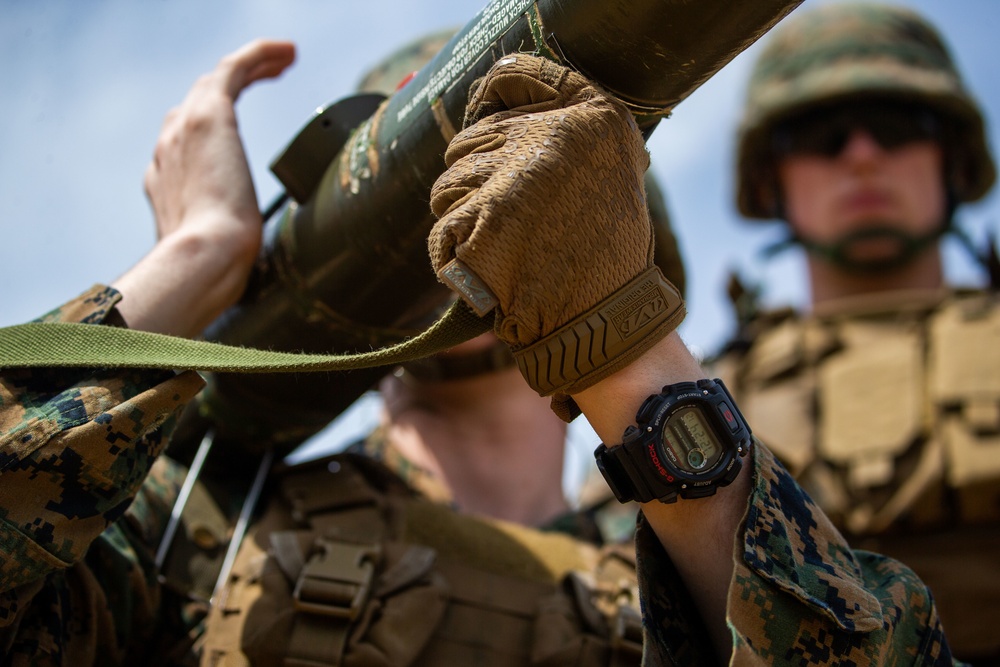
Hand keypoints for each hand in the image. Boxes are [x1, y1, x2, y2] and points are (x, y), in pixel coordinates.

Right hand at [114, 39, 295, 335]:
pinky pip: (233, 69)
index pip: (184, 146)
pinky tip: (286, 53)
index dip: (212, 132)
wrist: (203, 262)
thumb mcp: (219, 263)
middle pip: (195, 105)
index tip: (238, 138)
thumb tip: (247, 281)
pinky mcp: (208, 117)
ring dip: (249, 67)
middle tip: (266, 78)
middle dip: (229, 89)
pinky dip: (258, 56)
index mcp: (167, 187)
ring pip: (215, 81)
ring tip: (282, 61)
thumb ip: (226, 259)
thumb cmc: (215, 276)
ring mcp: (183, 132)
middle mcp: (168, 153)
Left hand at [428, 55, 684, 418]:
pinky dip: (456, 256)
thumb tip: (502, 103)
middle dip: (477, 179)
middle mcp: (550, 137)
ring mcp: (511, 177)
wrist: (604, 320)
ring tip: (502, 248)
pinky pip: (443, 229)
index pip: (510, 75)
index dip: (489, 98)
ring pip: (449, 184)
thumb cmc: (608, 253)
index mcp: (592, 117)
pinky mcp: (480, 221)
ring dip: (462, 217)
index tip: (484, 118)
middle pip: (470, 139)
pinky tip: (489, 271)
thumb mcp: (618, 169)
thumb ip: (573, 128)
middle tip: (508, 218)